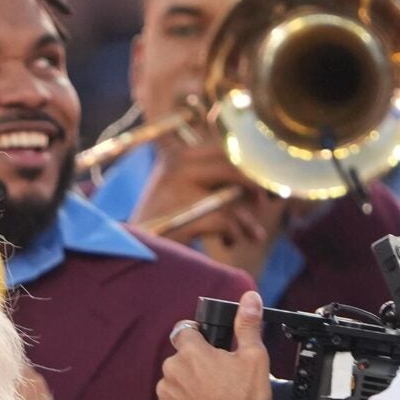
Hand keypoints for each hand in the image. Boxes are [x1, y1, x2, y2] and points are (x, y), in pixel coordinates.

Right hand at [134, 142, 288, 277]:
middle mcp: (176, 165)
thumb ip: (211, 179)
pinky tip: (230, 241)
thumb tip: (257, 180)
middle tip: (271, 198)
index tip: (269, 177)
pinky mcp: (183, 214)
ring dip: (246, 219)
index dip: (251, 161)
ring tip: (253, 234)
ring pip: (231, 197)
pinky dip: (233, 233)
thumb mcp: (180, 190)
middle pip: (233, 166)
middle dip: (257, 184)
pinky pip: (225, 220)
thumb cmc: (160, 224)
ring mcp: (178, 188)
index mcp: (176, 155)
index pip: (224, 148)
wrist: (128, 251)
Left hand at [154, 290, 272, 399]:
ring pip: (173, 381)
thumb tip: (250, 298)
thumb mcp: (254, 357)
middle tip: (216, 379)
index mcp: (191, 351)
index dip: (198, 337)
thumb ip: (247, 325)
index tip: (208, 347)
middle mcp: (172, 369)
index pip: (185, 331)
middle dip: (194, 365)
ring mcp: (164, 392)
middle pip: (180, 359)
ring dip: (186, 385)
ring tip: (209, 397)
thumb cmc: (245, 399)